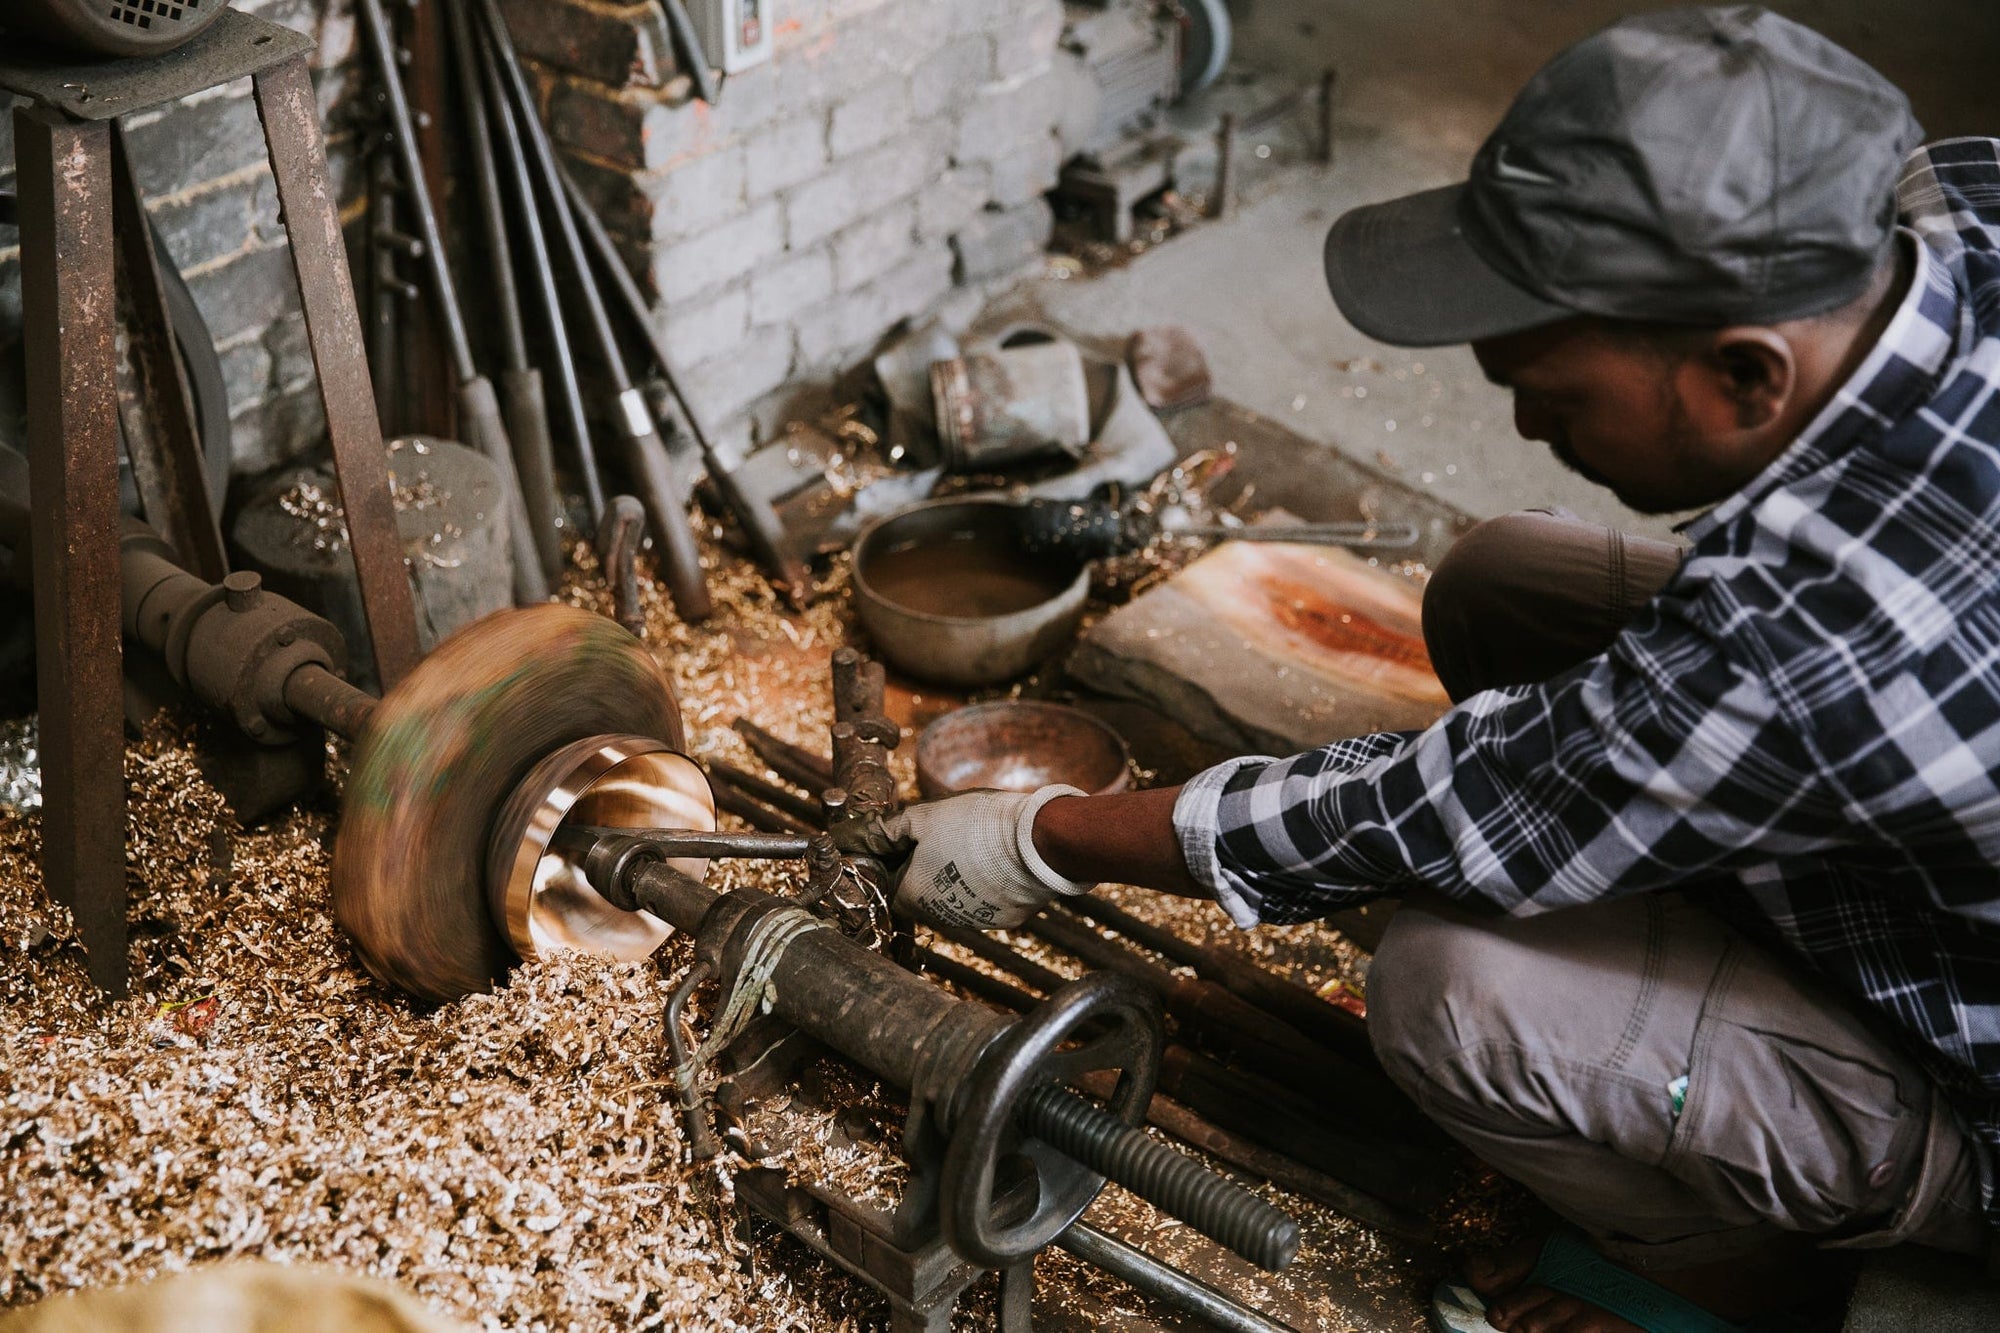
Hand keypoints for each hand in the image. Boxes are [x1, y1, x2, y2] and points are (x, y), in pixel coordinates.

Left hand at [887, 786, 1093, 928]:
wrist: (1035, 841)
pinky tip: (991, 860)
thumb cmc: (974, 826)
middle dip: (923, 867)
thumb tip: (854, 836)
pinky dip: (982, 884)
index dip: (892, 859)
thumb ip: (886, 829)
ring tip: (969, 845)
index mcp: (912, 896)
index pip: (887, 883)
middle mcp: (939, 917)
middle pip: (919, 892)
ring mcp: (973, 921)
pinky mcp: (1002, 919)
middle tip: (939, 837)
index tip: (903, 838)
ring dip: (952, 877)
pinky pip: (983, 901)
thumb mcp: (924, 816)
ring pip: (952, 898)